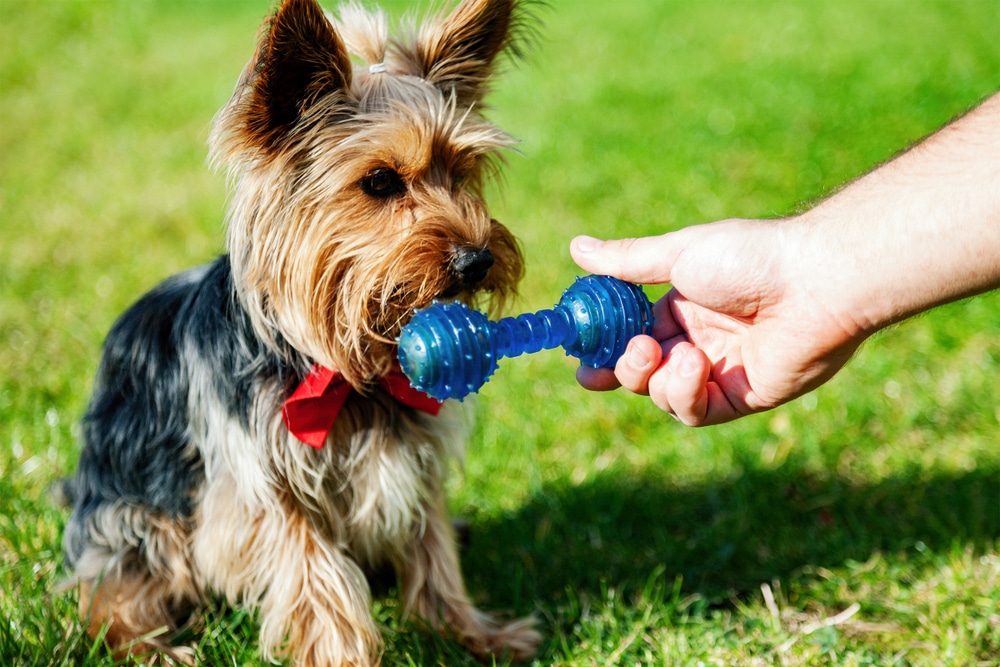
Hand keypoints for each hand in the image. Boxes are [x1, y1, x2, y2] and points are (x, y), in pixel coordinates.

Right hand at [570, 218, 862, 425]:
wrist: (815, 281)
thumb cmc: (750, 257)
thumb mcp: (678, 254)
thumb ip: (626, 263)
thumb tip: (577, 248)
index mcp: (681, 307)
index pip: (629, 336)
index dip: (603, 350)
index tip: (579, 359)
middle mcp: (697, 341)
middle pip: (640, 372)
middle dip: (626, 368)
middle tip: (636, 353)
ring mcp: (719, 371)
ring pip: (664, 396)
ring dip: (658, 380)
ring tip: (677, 353)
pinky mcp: (742, 397)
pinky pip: (697, 410)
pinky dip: (686, 393)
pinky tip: (696, 366)